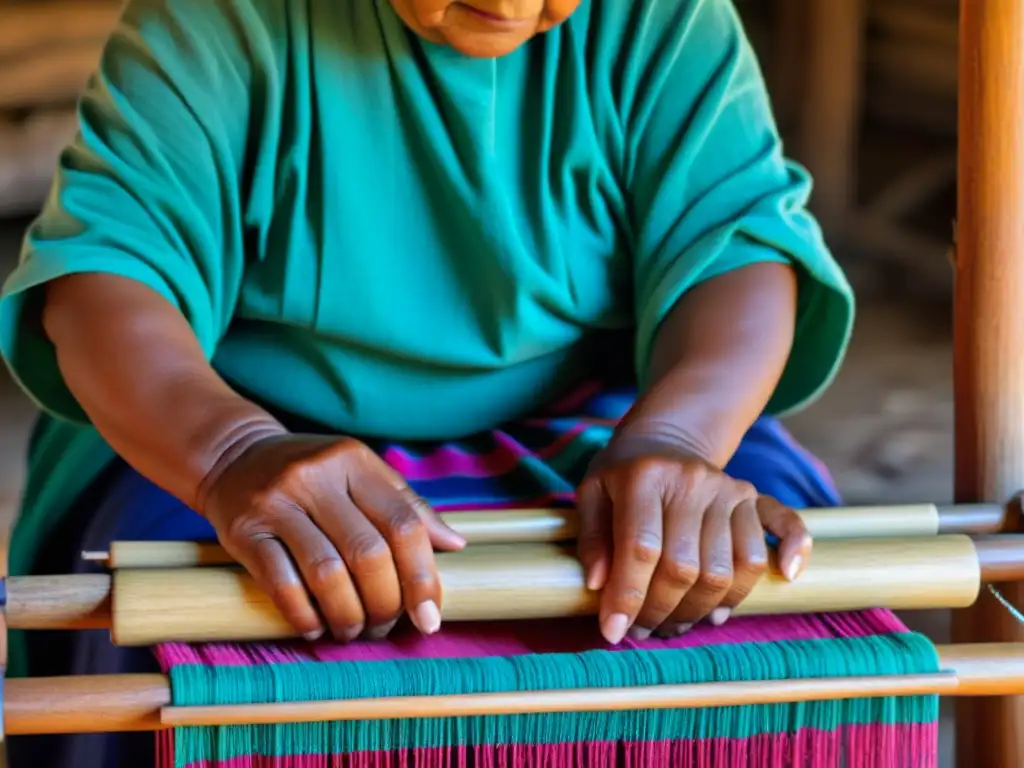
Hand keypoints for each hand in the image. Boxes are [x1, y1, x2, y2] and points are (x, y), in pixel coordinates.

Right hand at [198, 434, 465, 641]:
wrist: (234, 456)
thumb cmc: (312, 473)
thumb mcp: (361, 473)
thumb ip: (407, 505)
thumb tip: (456, 544)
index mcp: (354, 461)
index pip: (403, 523)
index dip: (422, 576)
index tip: (430, 616)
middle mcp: (316, 478)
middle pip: (368, 553)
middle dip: (385, 602)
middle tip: (386, 626)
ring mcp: (276, 503)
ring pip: (327, 573)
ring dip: (348, 615)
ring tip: (354, 630)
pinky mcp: (243, 531)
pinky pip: (281, 584)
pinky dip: (304, 615)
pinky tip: (315, 627)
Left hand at [576, 438, 810, 643]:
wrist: (664, 439)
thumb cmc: (622, 474)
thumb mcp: (592, 493)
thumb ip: (592, 538)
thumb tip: (599, 585)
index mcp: (646, 477)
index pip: (641, 548)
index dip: (628, 596)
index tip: (613, 631)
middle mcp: (692, 481)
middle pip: (685, 568)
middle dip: (661, 611)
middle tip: (643, 630)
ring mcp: (728, 489)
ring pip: (726, 569)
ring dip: (701, 609)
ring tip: (677, 623)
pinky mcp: (753, 497)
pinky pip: (784, 526)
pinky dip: (790, 553)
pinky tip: (785, 578)